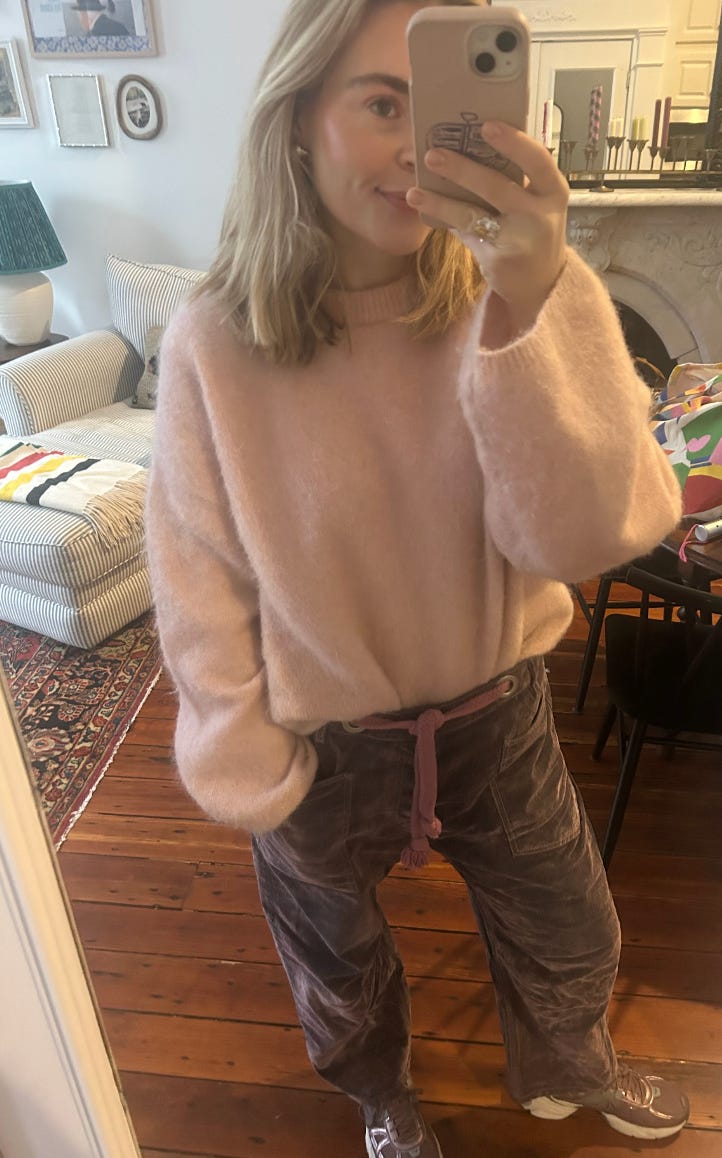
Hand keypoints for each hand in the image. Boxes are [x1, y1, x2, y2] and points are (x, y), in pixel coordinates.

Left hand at [406, 121, 568, 334]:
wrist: (541, 283)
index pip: (538, 159)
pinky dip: (445, 222)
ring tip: (414, 191)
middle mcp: (540, 214)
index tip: (487, 126)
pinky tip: (425, 212)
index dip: (514, 142)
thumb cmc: (533, 229)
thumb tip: (465, 146)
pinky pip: (465, 234)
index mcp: (553, 190)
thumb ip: (513, 179)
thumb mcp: (536, 202)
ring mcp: (519, 239)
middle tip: (432, 154)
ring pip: (473, 214)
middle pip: (497, 186)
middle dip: (461, 169)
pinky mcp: (499, 259)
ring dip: (441, 201)